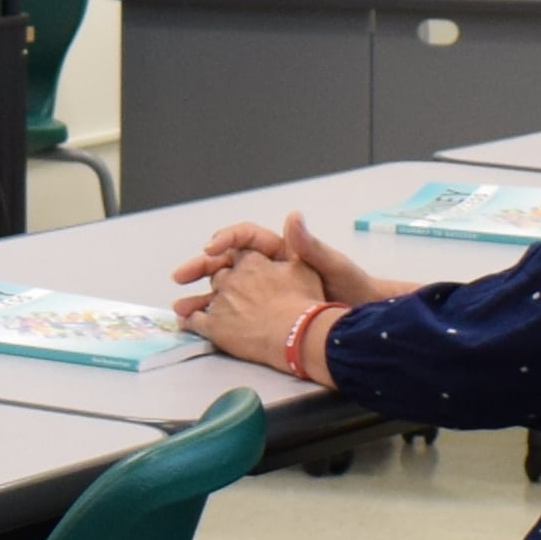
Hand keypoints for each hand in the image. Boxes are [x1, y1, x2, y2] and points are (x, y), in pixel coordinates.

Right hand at [170, 215, 382, 307]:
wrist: (360, 320)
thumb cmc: (351, 288)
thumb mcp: (332, 266)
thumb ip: (309, 245)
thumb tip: (293, 215)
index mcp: (281, 250)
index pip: (245, 236)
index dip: (226, 239)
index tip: (213, 248)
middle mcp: (268, 268)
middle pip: (227, 261)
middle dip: (201, 266)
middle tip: (181, 275)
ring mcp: (263, 292)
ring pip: (225, 288)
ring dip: (200, 295)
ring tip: (180, 307)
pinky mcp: (262, 314)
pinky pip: (233, 311)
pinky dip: (213, 317)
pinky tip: (196, 324)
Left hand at [179, 242, 324, 369]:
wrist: (296, 335)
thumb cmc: (304, 303)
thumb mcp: (305, 267)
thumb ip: (297, 243)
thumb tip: (294, 215)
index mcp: (251, 261)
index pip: (237, 254)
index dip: (233, 259)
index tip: (220, 257)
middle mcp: (232, 277)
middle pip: (219, 275)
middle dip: (218, 282)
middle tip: (209, 287)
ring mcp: (221, 301)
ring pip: (206, 297)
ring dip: (195, 301)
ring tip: (182, 306)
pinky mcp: (214, 325)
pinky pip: (195, 320)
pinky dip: (189, 320)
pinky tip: (184, 322)